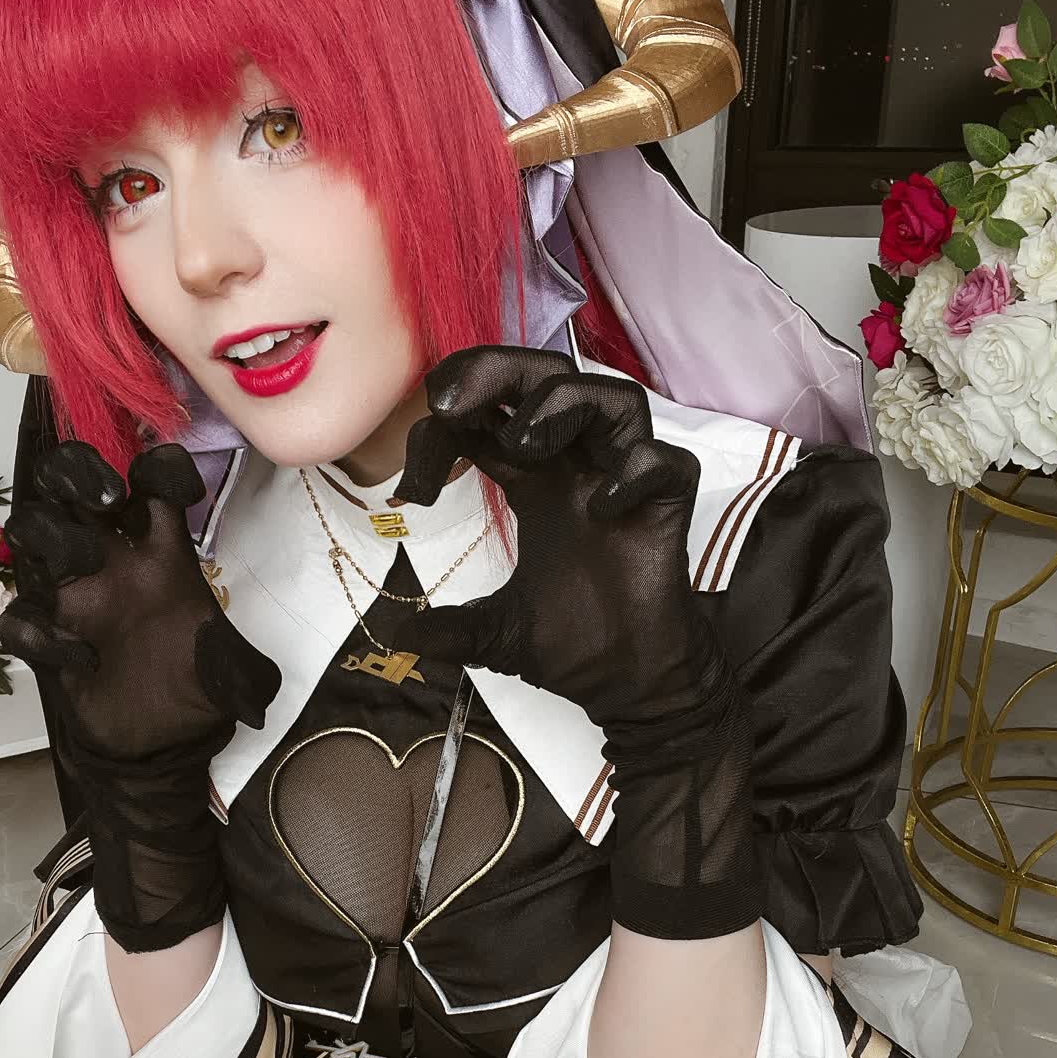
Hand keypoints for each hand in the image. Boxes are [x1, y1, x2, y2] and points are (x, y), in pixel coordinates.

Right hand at [0, 441, 280, 953]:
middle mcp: (112, 564)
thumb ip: (244, 666)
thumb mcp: (234, 677)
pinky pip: (20, 617)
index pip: (150, 483)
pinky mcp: (46, 638)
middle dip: (81, 472)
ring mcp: (73, 596)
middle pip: (72, 484)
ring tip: (85, 564)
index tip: (178, 490)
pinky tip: (81, 657)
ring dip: (54, 534)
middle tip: (109, 499)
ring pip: (32, 528)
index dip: (159, 469)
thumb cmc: (193, 696)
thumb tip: (258, 684)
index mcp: (160, 556)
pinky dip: (42, 631)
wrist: (158, 750)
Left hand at [395, 346, 762, 940]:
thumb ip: (443, 627)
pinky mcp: (667, 510)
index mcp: (536, 481)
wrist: (631, 687)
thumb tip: (390, 630)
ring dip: (563, 403)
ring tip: (521, 442)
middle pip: (550, 376)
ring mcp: (625, 483)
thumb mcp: (491, 634)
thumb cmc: (576, 647)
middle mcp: (579, 469)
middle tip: (450, 402)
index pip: (489, 417)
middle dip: (499, 370)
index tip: (413, 490)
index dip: (442, 430)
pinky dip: (634, 470)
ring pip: (614, 397)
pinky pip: (666, 462)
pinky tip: (600, 507)